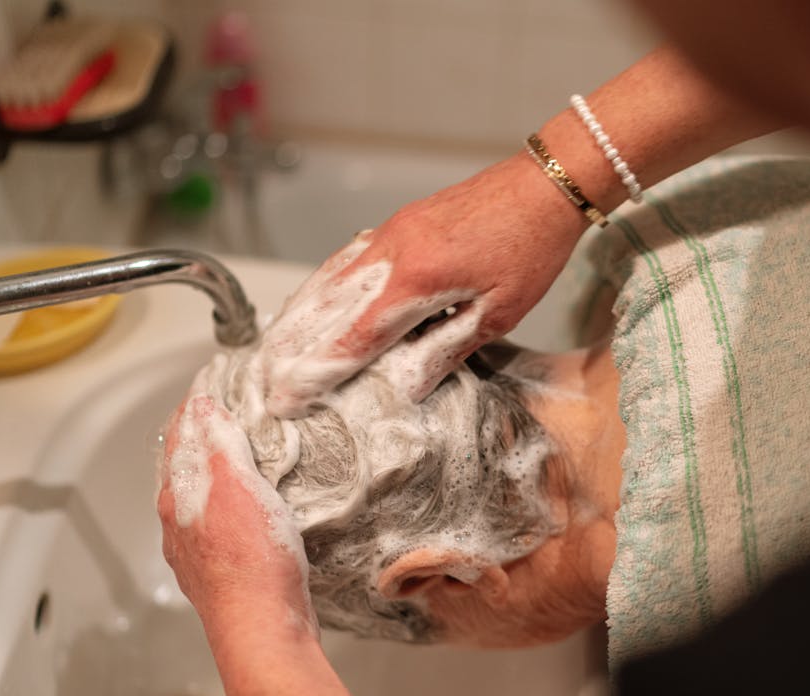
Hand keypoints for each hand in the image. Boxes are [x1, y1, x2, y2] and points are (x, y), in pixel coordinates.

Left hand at [157, 394, 315, 635]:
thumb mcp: (236, 487)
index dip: (194, 411)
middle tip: (225, 418)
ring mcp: (199, 555)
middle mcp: (180, 528)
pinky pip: (222, 531)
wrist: (263, 628)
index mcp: (178, 500)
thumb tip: (200, 409)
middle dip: (203, 444)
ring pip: (202, 503)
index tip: (208, 390)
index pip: (179, 440)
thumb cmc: (251, 562)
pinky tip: (254, 515)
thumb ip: (216, 446)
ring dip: (218, 479)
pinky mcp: (224, 576)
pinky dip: (233, 510)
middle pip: (186, 472)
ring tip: (242, 461)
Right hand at [257, 154, 586, 414]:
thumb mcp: (498, 312)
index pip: (352, 336)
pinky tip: (312, 304)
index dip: (317, 371)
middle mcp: (391, 251)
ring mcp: (391, 233)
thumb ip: (446, 350)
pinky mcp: (398, 224)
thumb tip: (404, 388)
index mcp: (416, 277)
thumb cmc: (531, 246)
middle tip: (265, 384)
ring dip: (298, 318)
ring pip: (328, 279)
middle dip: (291, 349)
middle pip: (325, 307)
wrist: (544, 183)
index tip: (288, 399)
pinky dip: (322, 287)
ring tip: (274, 351)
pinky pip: (347, 260)